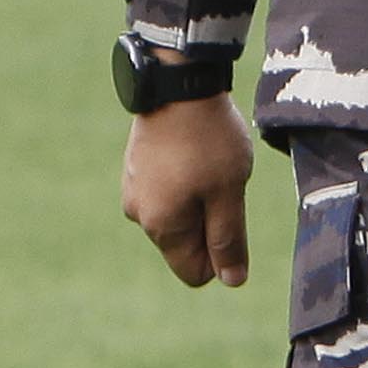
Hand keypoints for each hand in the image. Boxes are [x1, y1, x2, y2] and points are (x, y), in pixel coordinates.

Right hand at [120, 94, 252, 289]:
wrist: (177, 86)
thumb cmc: (209, 142)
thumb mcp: (228, 194)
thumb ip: (228, 240)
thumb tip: (232, 281)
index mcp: (161, 226)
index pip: (194, 272)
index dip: (222, 257)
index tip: (233, 219)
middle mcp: (139, 214)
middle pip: (187, 244)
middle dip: (213, 224)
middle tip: (224, 185)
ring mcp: (134, 190)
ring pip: (180, 216)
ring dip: (204, 200)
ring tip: (210, 165)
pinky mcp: (137, 169)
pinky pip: (171, 193)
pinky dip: (190, 182)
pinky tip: (197, 155)